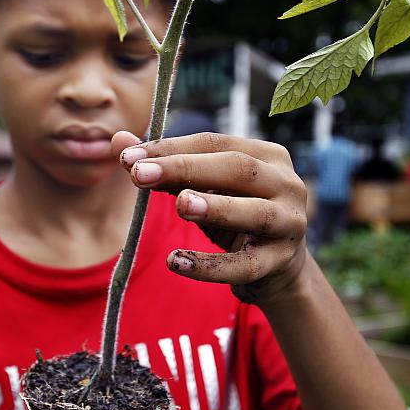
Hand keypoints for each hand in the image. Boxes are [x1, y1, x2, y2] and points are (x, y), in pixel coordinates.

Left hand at [113, 131, 308, 304]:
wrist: (277, 268)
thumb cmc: (236, 216)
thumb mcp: (203, 189)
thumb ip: (165, 166)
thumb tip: (119, 141)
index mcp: (266, 155)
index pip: (214, 143)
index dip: (170, 148)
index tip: (127, 157)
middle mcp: (286, 183)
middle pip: (237, 168)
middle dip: (186, 169)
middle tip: (139, 175)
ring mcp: (290, 223)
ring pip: (255, 213)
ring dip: (216, 207)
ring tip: (180, 205)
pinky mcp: (281, 262)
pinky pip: (245, 265)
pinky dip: (211, 266)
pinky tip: (177, 262)